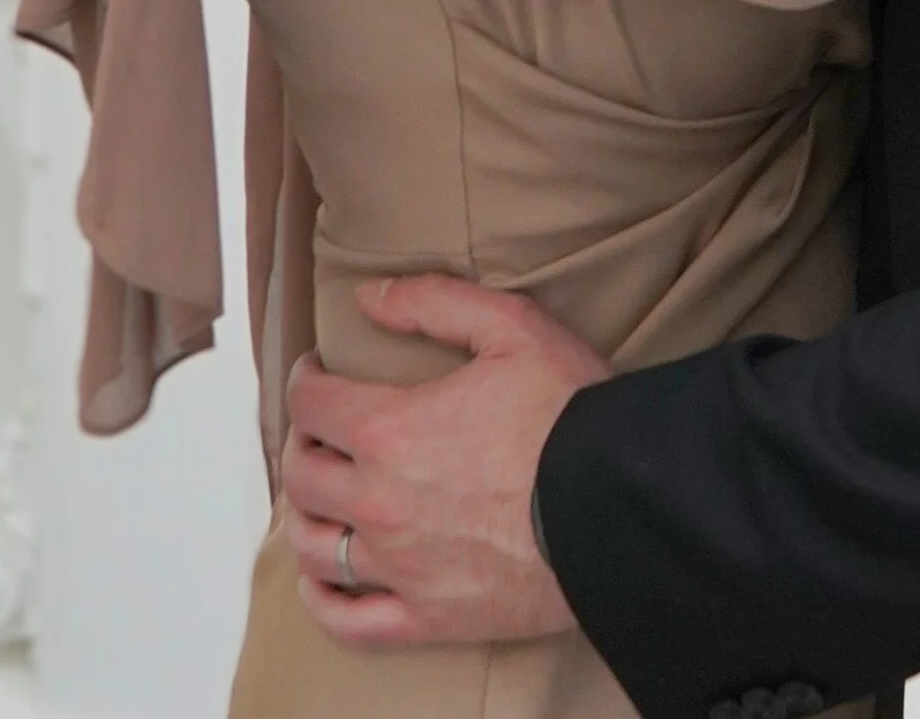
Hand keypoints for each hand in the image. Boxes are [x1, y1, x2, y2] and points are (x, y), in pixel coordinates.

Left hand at [281, 277, 607, 650]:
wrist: (616, 504)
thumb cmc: (568, 412)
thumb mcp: (512, 327)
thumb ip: (433, 302)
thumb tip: (368, 298)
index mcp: (391, 431)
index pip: (312, 404)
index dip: (306, 380)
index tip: (317, 372)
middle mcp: (379, 503)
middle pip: (303, 476)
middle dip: (303, 443)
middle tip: (323, 428)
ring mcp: (398, 567)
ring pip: (315, 548)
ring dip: (307, 516)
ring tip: (324, 497)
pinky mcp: (426, 617)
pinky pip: (349, 622)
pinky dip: (323, 602)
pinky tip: (322, 581)